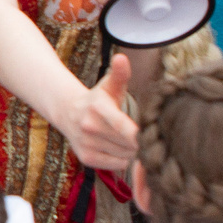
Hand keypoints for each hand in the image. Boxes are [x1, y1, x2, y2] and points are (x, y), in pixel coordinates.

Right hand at [60, 54, 138, 171]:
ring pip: (125, 156)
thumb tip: (122, 57)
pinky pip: (118, 165)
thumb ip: (120, 74)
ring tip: (135, 141)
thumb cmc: (98, 99)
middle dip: (142, 142)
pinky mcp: (86, 158)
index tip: (154, 131)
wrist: (68, 112)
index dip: (142, 133)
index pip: (125, 127)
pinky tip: (122, 149)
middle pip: (129, 144)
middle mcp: (89, 127)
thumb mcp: (109, 85)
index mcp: (98, 108)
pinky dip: (124, 159)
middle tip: (149, 136)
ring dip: (134, 152)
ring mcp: (87, 144)